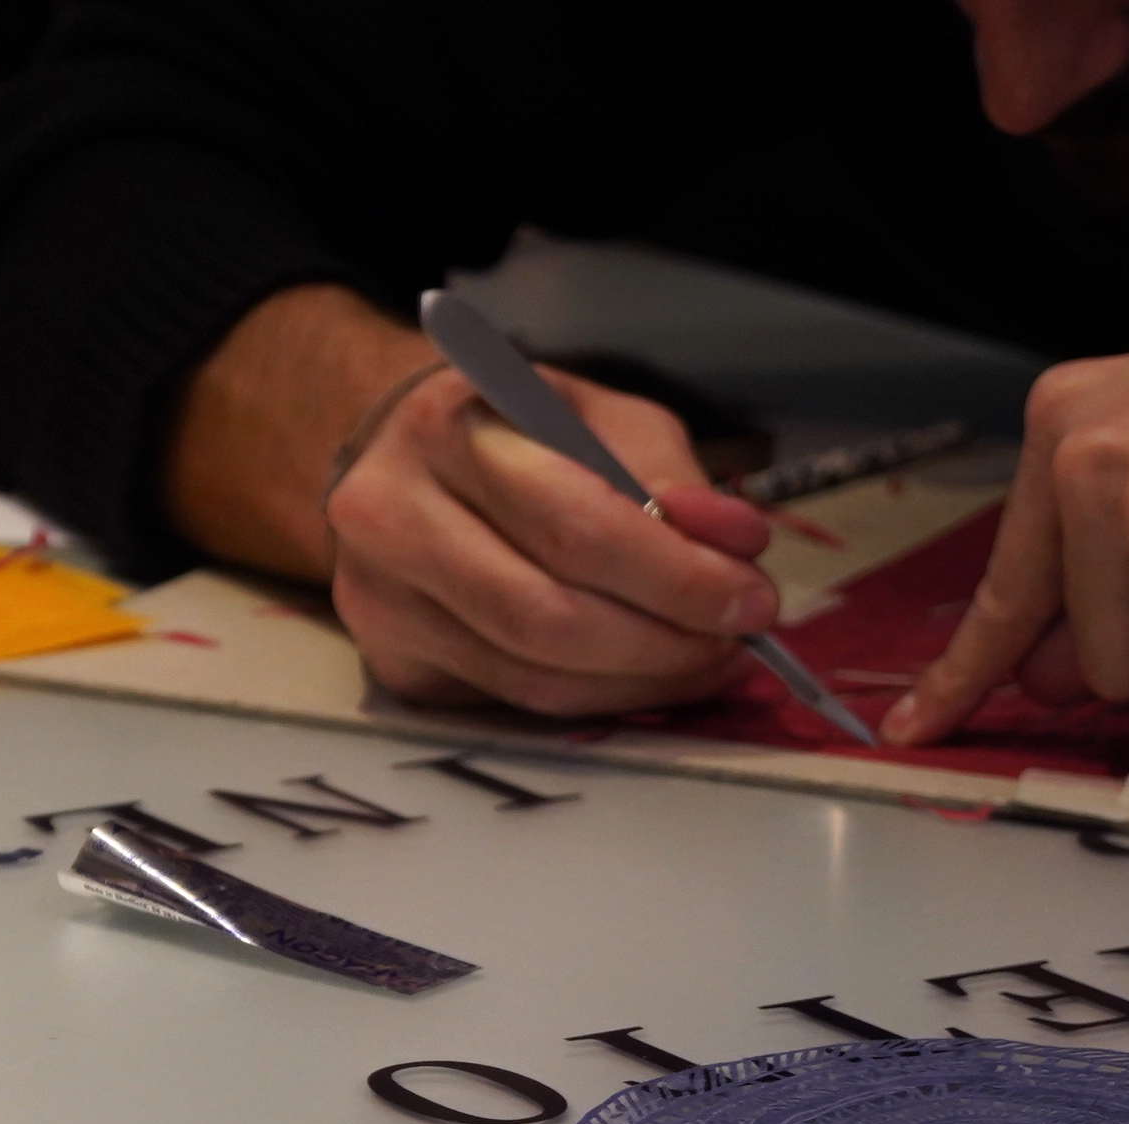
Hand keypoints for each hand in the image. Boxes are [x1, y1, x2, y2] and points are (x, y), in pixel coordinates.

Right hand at [322, 363, 779, 716]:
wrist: (391, 459)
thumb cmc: (509, 431)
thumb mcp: (594, 417)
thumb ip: (667, 475)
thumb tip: (733, 545)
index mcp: (446, 432)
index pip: (573, 527)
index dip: (672, 575)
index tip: (748, 598)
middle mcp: (390, 520)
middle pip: (548, 617)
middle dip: (663, 642)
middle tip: (732, 641)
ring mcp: (380, 603)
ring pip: (532, 676)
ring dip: (637, 681)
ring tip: (702, 658)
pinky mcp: (393, 663)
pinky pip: (514, 700)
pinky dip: (596, 697)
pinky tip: (641, 674)